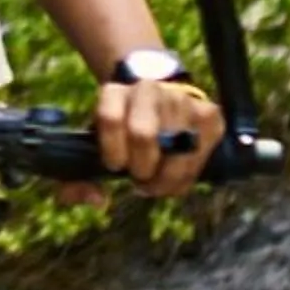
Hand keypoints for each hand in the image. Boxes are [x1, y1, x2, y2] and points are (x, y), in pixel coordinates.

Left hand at [91, 77, 225, 201]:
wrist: (159, 107)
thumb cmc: (121, 133)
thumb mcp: (95, 144)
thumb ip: (80, 176)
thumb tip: (98, 200)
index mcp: (114, 92)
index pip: (110, 118)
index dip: (112, 150)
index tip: (114, 167)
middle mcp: (148, 89)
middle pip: (143, 134)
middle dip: (141, 167)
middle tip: (139, 179)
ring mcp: (182, 99)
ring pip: (176, 149)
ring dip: (166, 179)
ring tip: (157, 184)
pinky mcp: (209, 114)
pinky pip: (200, 155)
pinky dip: (186, 177)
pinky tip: (175, 178)